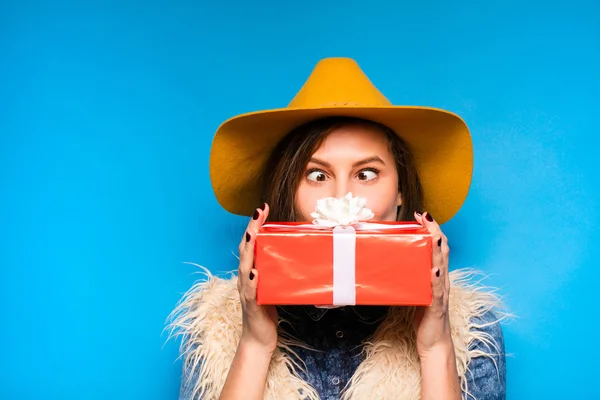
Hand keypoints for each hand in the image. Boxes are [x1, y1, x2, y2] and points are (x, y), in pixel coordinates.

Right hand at [237, 203, 277, 353]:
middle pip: (245, 250)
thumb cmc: (266, 311)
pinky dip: (252, 282)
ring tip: (253, 235)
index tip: (262, 208)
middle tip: (258, 212)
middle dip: (251, 230)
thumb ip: (279, 270)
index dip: (255, 225)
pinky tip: (256, 273)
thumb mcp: (274, 285)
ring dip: (249, 250)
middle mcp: (246, 278)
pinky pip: (251, 292)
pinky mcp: (252, 306)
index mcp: (251, 271)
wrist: (258, 340)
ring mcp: (247, 291)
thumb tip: (297, 253)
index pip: (251, 244)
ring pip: (245, 267)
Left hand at [413, 211, 452, 356]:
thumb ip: (408, 277)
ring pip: (441, 267)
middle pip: (442, 251)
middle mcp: (441, 280)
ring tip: (434, 235)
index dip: (432, 230)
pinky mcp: (436, 307)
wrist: (434, 344)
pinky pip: (437, 291)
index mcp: (436, 275)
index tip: (422, 215)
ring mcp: (441, 293)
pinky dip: (436, 279)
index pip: (437, 247)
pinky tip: (433, 269)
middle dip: (435, 231)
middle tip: (425, 216)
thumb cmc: (424, 317)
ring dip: (437, 250)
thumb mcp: (415, 291)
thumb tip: (391, 262)